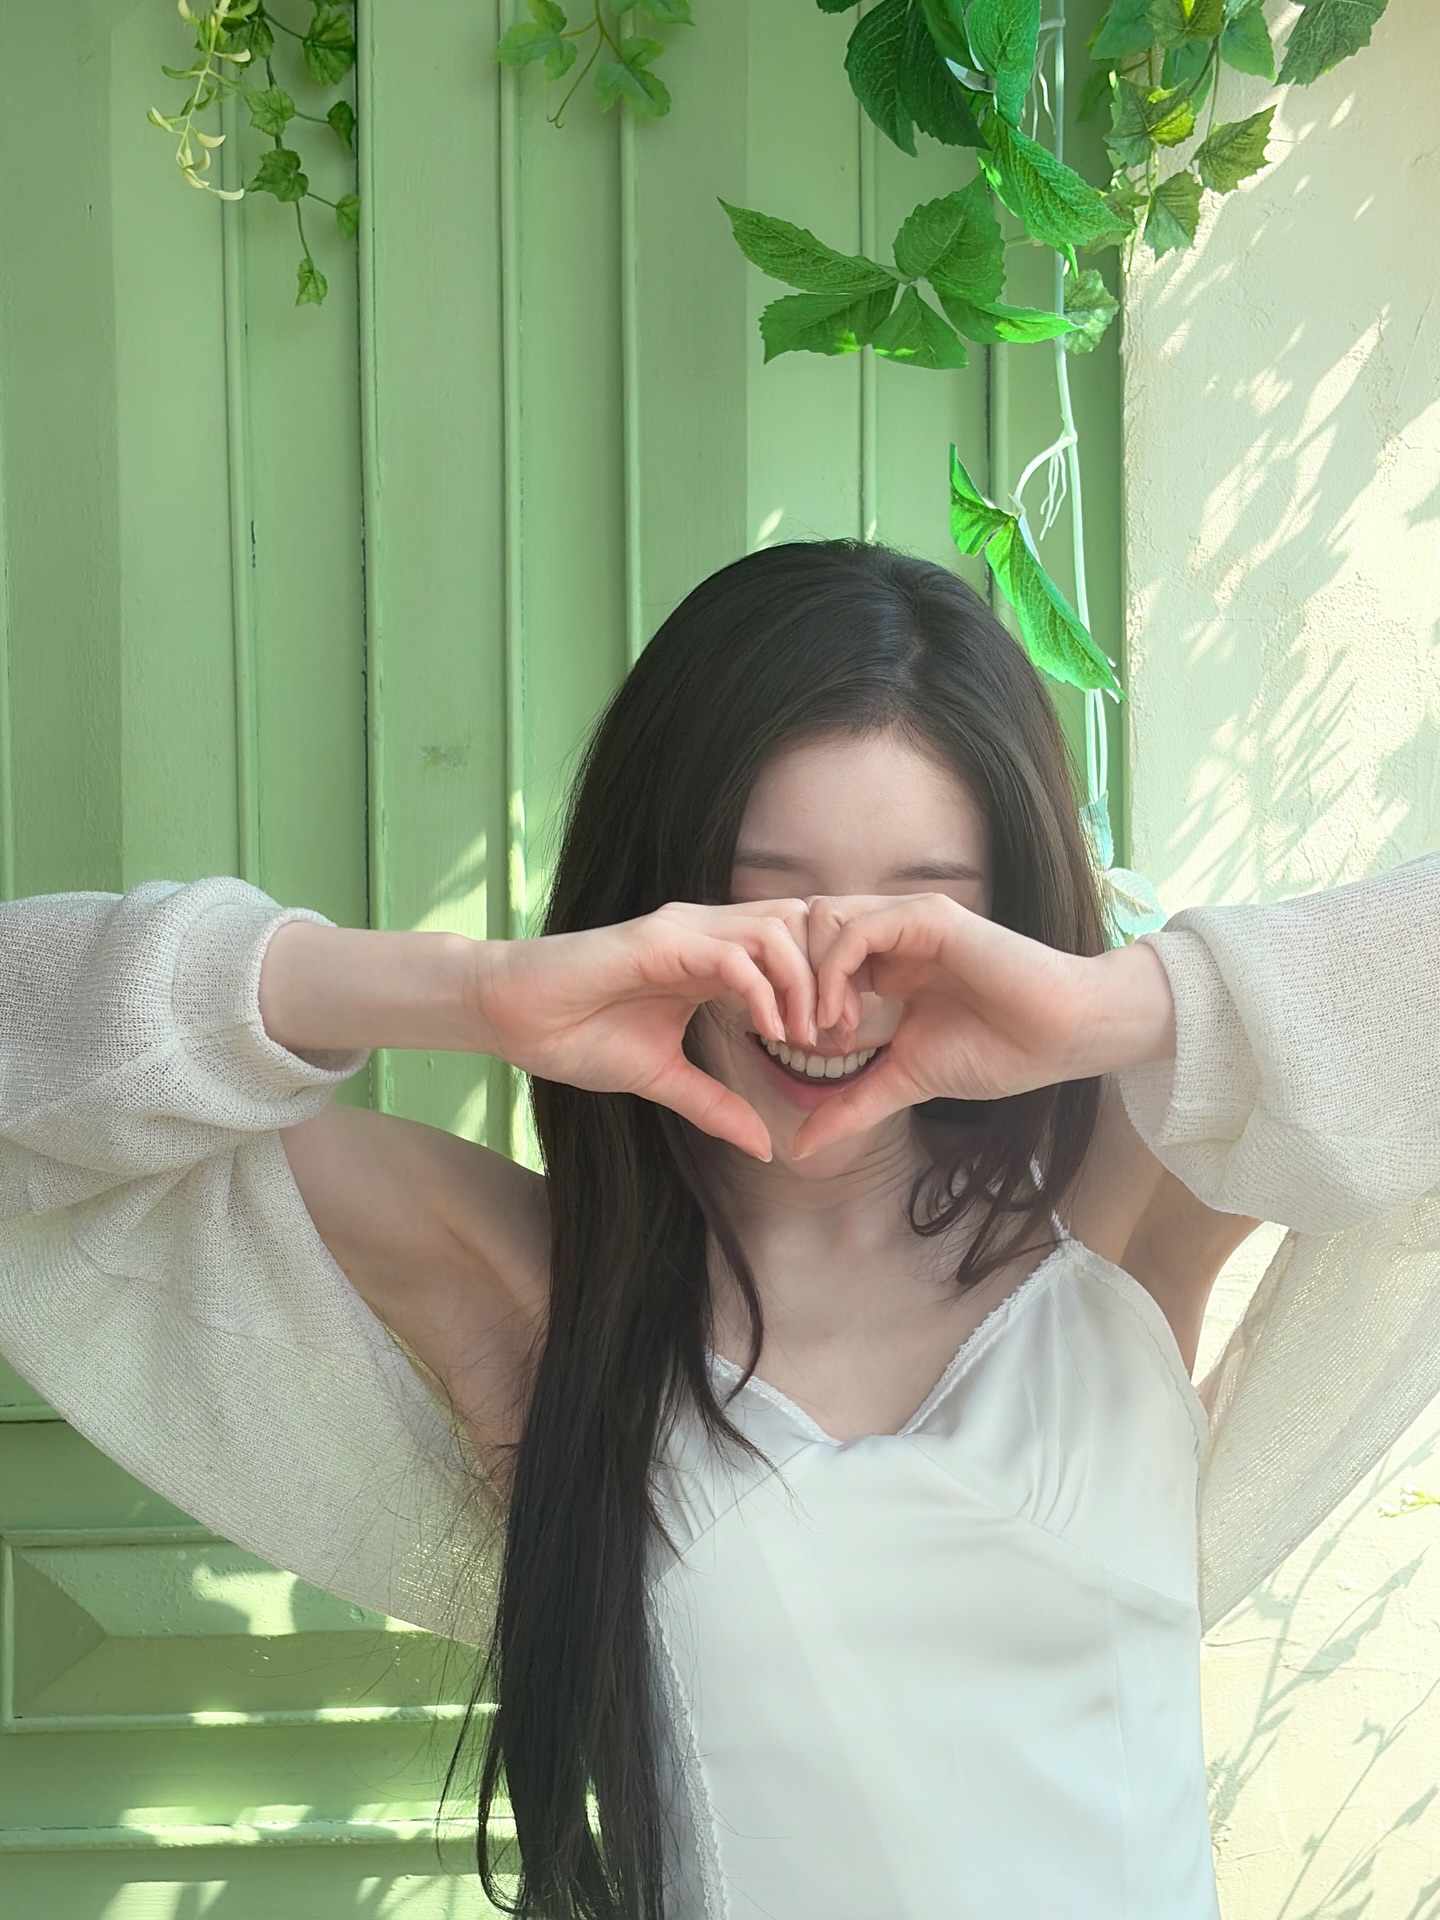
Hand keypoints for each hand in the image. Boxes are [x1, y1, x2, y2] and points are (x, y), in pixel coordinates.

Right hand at [475, 901, 816, 1159]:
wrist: (512, 1016)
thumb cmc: (576, 1036)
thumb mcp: (662, 1079)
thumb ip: (714, 1104)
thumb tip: (763, 1148)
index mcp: (709, 956)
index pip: (791, 947)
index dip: (824, 986)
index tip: (838, 1042)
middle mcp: (703, 932)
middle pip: (799, 926)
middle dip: (829, 977)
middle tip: (838, 1037)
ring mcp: (683, 931)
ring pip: (776, 931)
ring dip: (803, 984)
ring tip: (807, 1038)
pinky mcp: (659, 940)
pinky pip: (733, 954)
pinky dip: (763, 991)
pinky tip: (769, 1031)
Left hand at [792, 893, 1175, 1157]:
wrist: (1061, 1037)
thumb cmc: (997, 1052)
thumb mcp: (904, 1080)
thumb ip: (852, 1105)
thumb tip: (799, 1147)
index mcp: (886, 964)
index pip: (810, 956)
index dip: (791, 996)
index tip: (795, 1048)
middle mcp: (892, 935)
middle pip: (805, 930)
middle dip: (789, 982)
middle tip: (800, 1038)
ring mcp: (908, 922)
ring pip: (822, 921)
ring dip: (810, 977)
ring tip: (827, 1030)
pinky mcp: (928, 918)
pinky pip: (856, 929)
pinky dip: (835, 972)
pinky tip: (846, 1017)